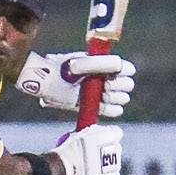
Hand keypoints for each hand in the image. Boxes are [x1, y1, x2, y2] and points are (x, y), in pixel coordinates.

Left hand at [16, 52, 136, 117]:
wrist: (48, 82)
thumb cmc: (61, 69)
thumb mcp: (78, 64)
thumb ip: (98, 63)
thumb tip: (118, 65)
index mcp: (105, 64)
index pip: (126, 68)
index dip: (125, 71)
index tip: (114, 74)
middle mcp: (107, 78)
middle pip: (128, 85)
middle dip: (118, 86)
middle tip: (105, 86)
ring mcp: (103, 94)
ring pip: (123, 98)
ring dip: (114, 97)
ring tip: (101, 96)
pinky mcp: (97, 107)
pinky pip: (115, 111)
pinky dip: (111, 109)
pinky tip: (101, 104)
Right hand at [53, 125, 122, 174]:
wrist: (59, 168)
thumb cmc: (65, 150)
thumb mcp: (76, 135)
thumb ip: (90, 134)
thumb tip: (98, 132)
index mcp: (97, 137)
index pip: (117, 133)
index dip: (113, 133)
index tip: (108, 134)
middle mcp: (103, 151)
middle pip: (117, 147)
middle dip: (112, 147)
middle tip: (103, 148)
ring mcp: (103, 167)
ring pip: (117, 162)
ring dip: (112, 161)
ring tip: (102, 161)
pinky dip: (111, 174)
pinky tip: (105, 172)